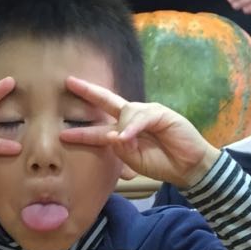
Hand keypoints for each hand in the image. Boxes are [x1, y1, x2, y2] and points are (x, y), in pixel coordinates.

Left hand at [60, 76, 219, 185]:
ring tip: (125, 143)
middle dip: (88, 92)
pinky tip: (127, 137)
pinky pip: (142, 117)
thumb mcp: (134, 161)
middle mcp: (132, 118)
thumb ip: (119, 150)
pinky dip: (133, 128)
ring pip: (125, 112)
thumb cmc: (161, 163)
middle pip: (107, 101)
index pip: (99, 127)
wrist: (187, 167)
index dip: (82, 129)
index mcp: (123, 131)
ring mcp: (147, 113)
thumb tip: (110, 136)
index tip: (63, 133)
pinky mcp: (161, 113)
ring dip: (121, 128)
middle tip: (69, 83)